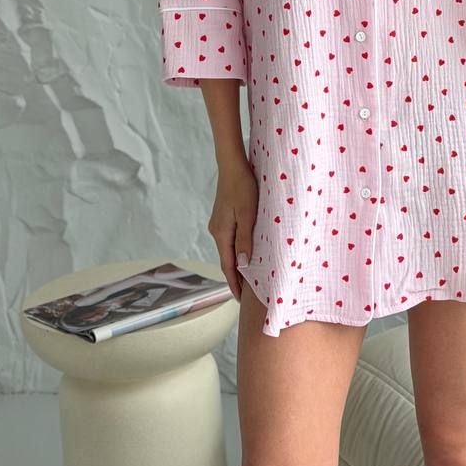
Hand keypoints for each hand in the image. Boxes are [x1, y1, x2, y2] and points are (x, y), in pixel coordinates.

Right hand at [207, 158, 258, 301]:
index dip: (234, 283)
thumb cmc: (243, 187)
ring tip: (249, 277)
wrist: (232, 165)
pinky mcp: (223, 216)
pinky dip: (237, 250)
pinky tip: (245, 252)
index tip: (241, 300)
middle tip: (247, 294)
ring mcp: (218, 223)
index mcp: (222, 233)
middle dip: (236, 277)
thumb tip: (242, 264)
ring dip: (237, 263)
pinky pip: (230, 239)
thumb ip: (245, 239)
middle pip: (226, 259)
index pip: (228, 265)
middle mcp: (217, 230)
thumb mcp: (248, 213)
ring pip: (229, 249)